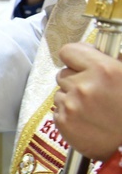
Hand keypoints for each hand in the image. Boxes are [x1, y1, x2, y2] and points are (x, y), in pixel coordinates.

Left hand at [54, 42, 121, 160]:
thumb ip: (114, 60)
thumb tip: (98, 51)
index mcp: (102, 69)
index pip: (68, 51)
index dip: (75, 57)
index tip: (81, 63)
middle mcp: (82, 85)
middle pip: (63, 73)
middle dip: (75, 80)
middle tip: (94, 92)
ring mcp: (70, 105)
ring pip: (60, 93)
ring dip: (72, 98)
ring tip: (93, 109)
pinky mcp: (63, 122)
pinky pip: (58, 110)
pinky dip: (69, 114)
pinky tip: (87, 121)